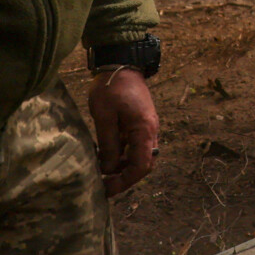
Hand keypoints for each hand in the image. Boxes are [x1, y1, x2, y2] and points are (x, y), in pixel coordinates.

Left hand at [88, 67, 159, 196]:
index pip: (141, 166)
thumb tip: (108, 169)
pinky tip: (107, 158)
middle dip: (126, 178)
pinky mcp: (140, 123)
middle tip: (105, 187)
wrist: (121, 65)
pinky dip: (124, 157)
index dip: (125, 181)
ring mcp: (147, 127)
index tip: (108, 189)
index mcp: (144, 130)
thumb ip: (108, 145)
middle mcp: (150, 131)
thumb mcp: (104, 117)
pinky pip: (136, 146)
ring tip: (104, 175)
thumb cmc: (111, 88)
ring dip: (124, 168)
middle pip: (144, 164)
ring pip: (140, 156)